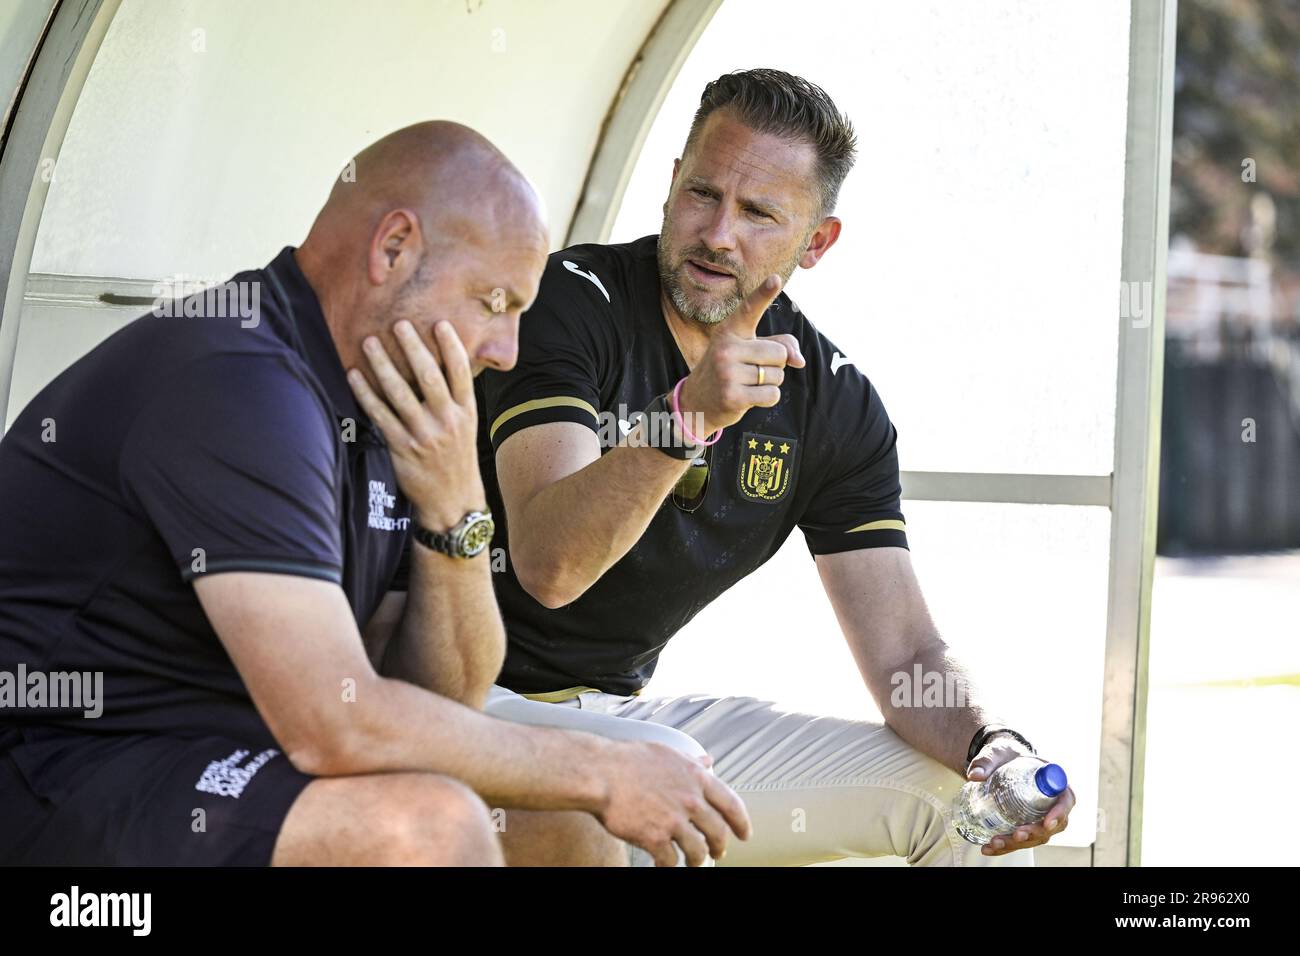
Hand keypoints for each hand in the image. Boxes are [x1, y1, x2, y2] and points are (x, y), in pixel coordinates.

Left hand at [346, 320, 484, 528]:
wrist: (452, 501)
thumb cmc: (456, 458)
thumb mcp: (466, 427)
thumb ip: (455, 399)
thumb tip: (440, 363)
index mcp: (466, 413)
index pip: (460, 373)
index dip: (451, 347)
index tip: (440, 324)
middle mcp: (447, 421)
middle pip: (429, 377)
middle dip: (413, 348)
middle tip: (399, 324)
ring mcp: (424, 435)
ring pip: (400, 393)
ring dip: (383, 365)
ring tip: (370, 343)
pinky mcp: (403, 448)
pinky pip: (380, 415)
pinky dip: (366, 394)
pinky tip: (354, 376)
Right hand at [597, 741, 751, 866]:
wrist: (600, 773)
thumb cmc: (629, 760)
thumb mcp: (667, 753)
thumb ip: (691, 762)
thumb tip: (709, 761)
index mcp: (696, 777)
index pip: (731, 804)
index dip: (742, 822)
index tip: (745, 833)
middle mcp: (690, 799)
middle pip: (718, 831)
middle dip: (720, 846)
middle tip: (719, 852)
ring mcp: (674, 820)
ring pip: (698, 850)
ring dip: (698, 860)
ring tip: (693, 862)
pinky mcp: (655, 837)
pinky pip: (670, 860)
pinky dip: (669, 866)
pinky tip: (665, 865)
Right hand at [677, 275, 805, 435]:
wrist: (697, 402)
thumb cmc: (731, 370)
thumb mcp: (750, 351)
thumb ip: (780, 345)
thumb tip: (799, 361)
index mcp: (730, 331)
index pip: (749, 309)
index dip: (764, 293)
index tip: (776, 278)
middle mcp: (726, 348)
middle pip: (779, 353)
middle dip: (775, 365)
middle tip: (751, 370)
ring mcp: (727, 373)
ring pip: (777, 375)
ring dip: (770, 383)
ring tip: (747, 383)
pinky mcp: (732, 396)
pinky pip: (772, 395)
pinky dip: (767, 398)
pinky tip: (748, 397)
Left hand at [966, 738, 1075, 856]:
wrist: (997, 762)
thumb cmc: (1005, 755)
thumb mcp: (996, 753)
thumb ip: (985, 762)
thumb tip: (975, 775)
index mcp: (1051, 781)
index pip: (1065, 799)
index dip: (1059, 813)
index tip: (1046, 822)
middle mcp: (1050, 802)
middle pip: (1052, 825)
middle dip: (1035, 833)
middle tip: (1017, 834)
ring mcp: (1039, 816)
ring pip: (1036, 836)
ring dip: (1017, 844)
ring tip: (996, 843)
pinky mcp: (1025, 825)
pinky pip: (1020, 840)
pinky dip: (1005, 847)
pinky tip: (988, 848)